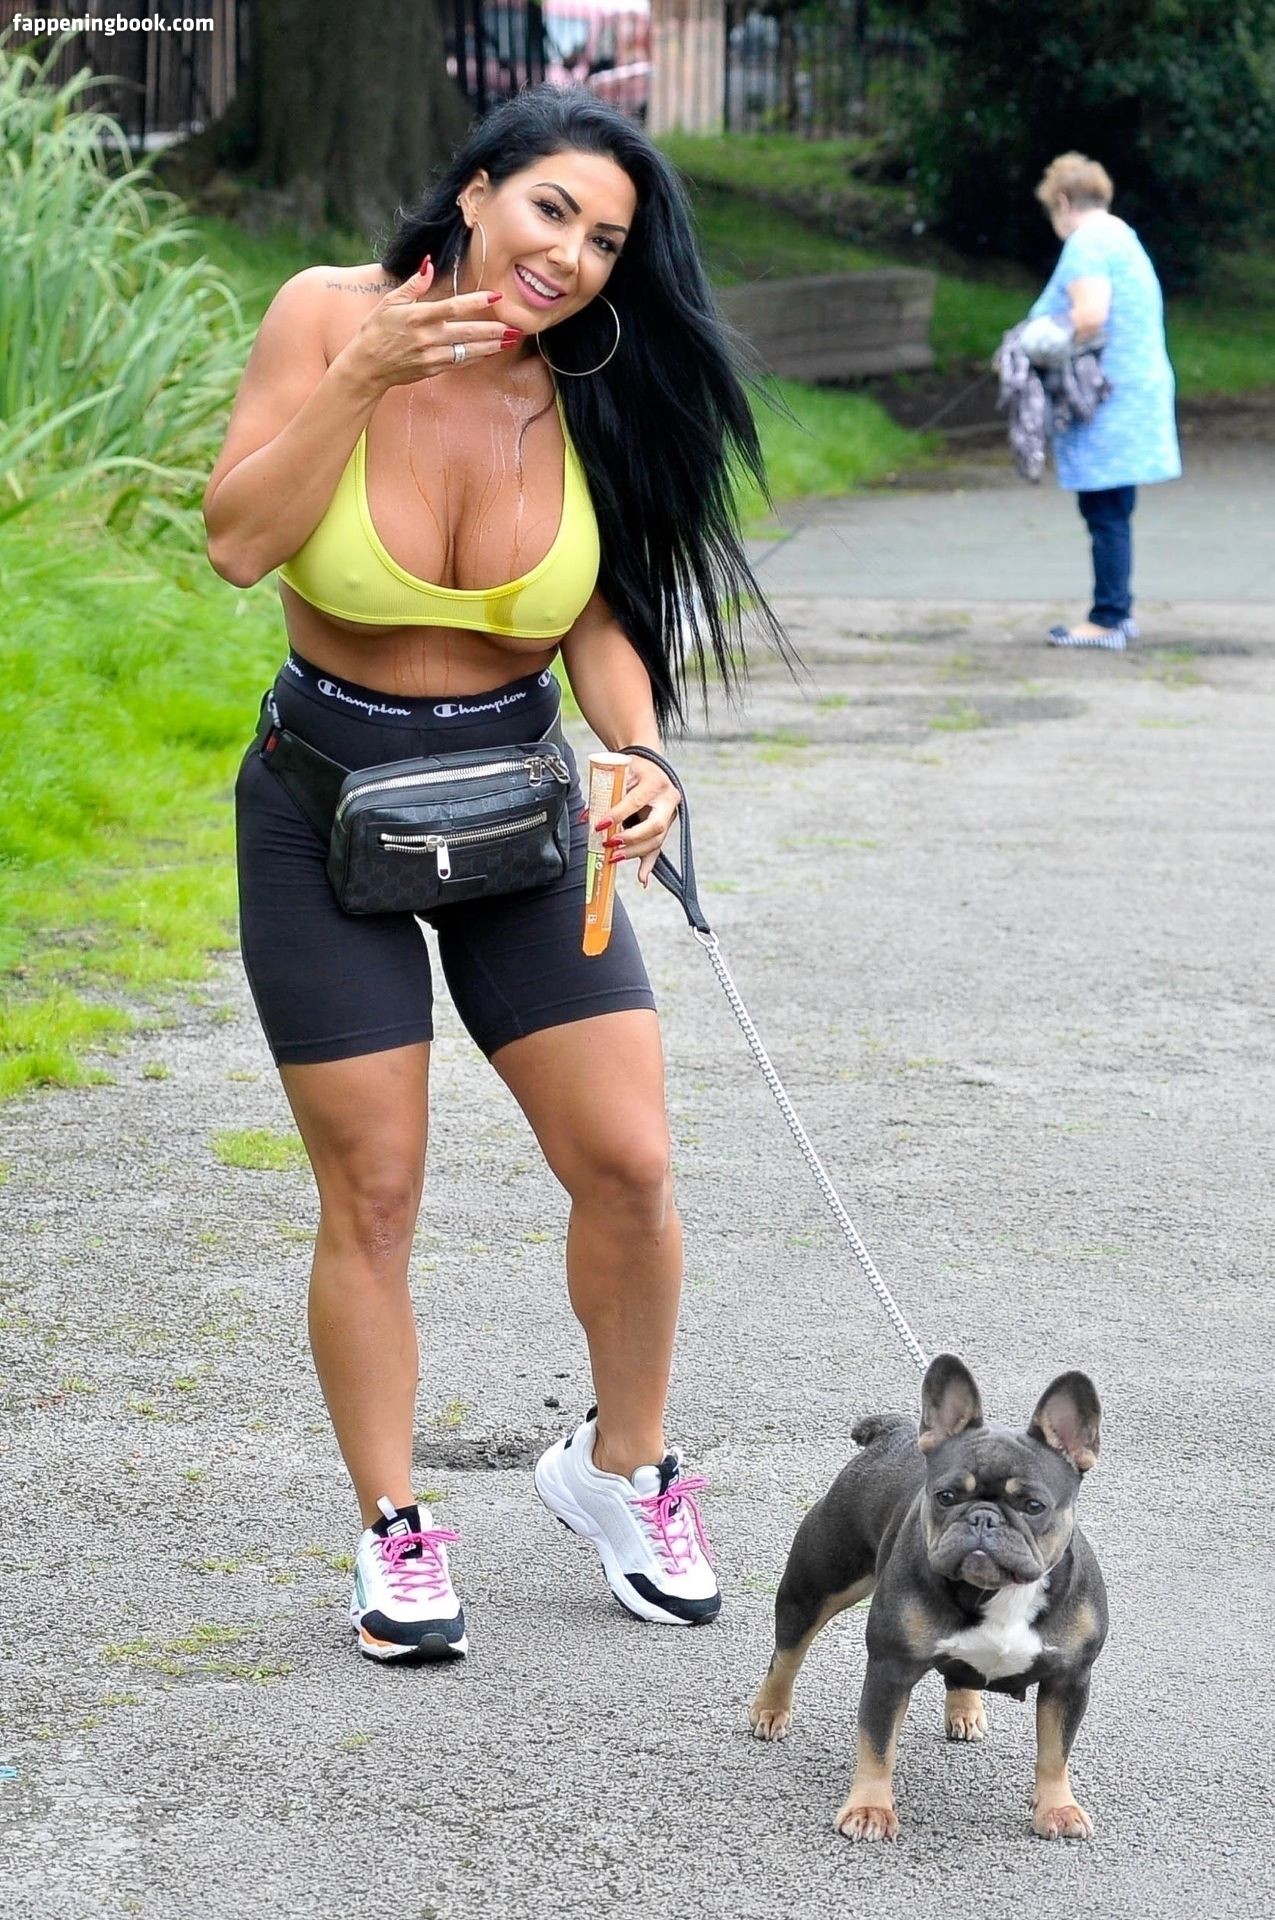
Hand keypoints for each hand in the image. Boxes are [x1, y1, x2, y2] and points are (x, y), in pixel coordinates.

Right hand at [342, 258, 518, 393]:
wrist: (366, 367)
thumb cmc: (375, 331)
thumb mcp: (389, 302)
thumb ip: (413, 284)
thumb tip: (429, 263)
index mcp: (416, 317)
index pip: (452, 307)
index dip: (475, 301)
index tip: (495, 296)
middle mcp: (426, 338)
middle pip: (467, 332)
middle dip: (493, 330)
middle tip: (515, 327)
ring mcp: (431, 356)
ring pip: (468, 351)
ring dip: (491, 345)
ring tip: (510, 340)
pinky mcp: (432, 370)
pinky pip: (459, 363)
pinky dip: (476, 357)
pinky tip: (490, 351)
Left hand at [602, 760, 680, 888]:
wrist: (650, 762)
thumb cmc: (633, 767)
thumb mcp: (619, 774)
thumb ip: (603, 795)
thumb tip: (585, 819)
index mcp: (654, 783)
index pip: (636, 803)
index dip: (617, 815)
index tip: (600, 825)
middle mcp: (667, 800)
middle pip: (655, 827)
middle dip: (631, 839)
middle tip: (610, 844)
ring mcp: (670, 814)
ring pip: (656, 840)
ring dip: (634, 853)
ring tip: (614, 858)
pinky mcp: (666, 825)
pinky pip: (657, 847)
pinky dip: (648, 864)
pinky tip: (642, 879)